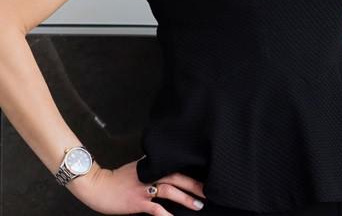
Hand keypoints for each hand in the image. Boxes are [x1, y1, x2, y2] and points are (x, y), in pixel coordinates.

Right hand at [66, 158, 206, 214]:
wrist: (99, 185)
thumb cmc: (117, 179)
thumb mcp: (136, 168)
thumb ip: (151, 167)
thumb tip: (165, 170)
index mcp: (151, 165)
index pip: (174, 167)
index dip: (189, 173)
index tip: (203, 177)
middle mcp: (150, 174)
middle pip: (176, 177)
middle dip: (193, 185)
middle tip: (207, 191)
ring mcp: (144, 188)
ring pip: (170, 190)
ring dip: (186, 198)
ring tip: (198, 204)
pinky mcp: (137, 201)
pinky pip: (155, 208)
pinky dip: (165, 214)